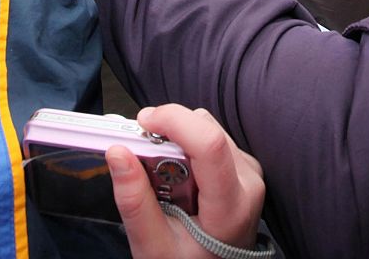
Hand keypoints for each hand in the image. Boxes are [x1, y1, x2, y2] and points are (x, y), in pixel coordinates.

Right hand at [108, 105, 265, 258]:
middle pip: (207, 129)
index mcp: (232, 205)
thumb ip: (135, 202)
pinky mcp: (245, 165)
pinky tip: (175, 174)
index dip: (174, 121)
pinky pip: (212, 137)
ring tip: (159, 174)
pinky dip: (186, 145)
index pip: (210, 144)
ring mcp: (250, 170)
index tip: (142, 123)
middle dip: (169, 131)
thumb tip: (117, 152)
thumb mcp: (153, 248)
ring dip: (177, 139)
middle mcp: (249, 180)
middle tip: (139, 154)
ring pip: (209, 127)